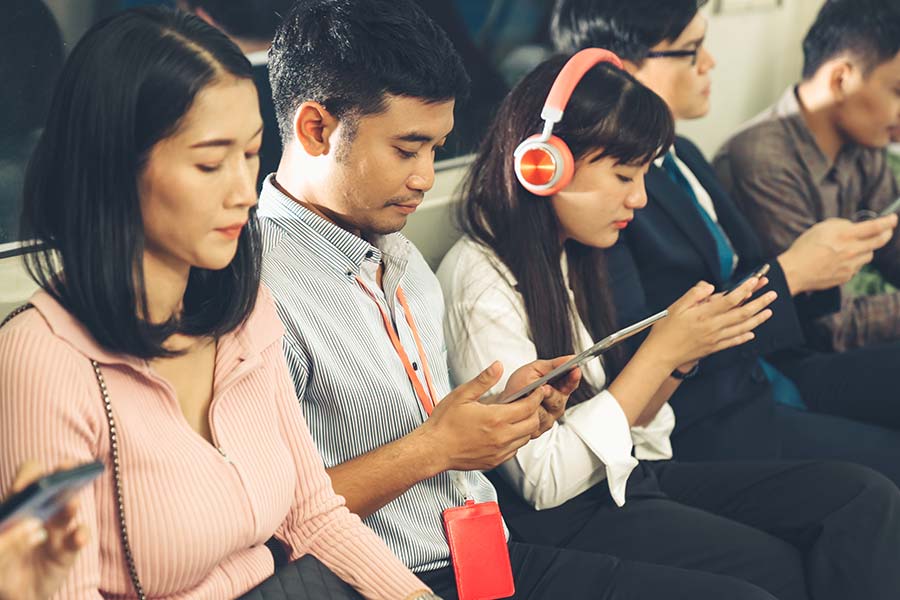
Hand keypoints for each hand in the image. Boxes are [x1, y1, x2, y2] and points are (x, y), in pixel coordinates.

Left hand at [0, 462, 87, 599]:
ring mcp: (57, 529)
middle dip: (63, 474)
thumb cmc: (0, 568)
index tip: (30, 485)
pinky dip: (81, 535)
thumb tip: (33, 525)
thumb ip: (5, 542)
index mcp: (20, 505)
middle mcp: (42, 511)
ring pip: (69, 509)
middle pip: (56, 485)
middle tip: (67, 470)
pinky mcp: (68, 549)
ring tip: (70, 504)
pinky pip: (79, 537)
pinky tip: (77, 538)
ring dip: (71, 504)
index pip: (29, 478)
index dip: (31, 476)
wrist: (13, 597)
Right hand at [422, 362, 550, 471]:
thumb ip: (483, 380)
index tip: (538, 390)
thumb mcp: (462, 395)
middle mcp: (501, 437)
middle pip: (532, 423)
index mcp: (495, 418)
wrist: (433, 450)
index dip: (537, 396)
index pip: (528, 407)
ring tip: (517, 415)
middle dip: (535, 411)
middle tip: (529, 401)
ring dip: (526, 426)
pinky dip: (516, 440)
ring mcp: (499, 452)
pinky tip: (505, 431)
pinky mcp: (495, 461)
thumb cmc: (444, 423)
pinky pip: (514, 450)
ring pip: (525, 438)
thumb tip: (498, 366)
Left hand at [503, 356, 580, 436]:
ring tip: (530, 399)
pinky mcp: (539, 429)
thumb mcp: (534, 369)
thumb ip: (552, 365)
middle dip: (551, 393)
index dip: (573, 378)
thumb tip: (571, 358)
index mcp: (558, 388)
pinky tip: (525, 409)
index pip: (571, 384)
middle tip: (545, 388)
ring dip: (538, 404)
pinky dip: (530, 414)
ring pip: (547, 413)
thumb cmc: (518, 386)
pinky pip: (537, 422)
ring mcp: (548, 418)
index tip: (575, 370)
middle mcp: (556, 404)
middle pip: (559, 400)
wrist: (502, 404)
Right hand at [642, 278, 775, 370]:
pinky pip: (733, 341)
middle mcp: (713, 327)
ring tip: (769, 311)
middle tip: (772, 294)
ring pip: (742, 327)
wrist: (661, 355)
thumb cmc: (665, 330)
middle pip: (742, 313)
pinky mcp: (713, 348)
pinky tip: (752, 333)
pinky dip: (745, 336)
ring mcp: (715, 339)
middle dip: (759, 303)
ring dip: (758, 319)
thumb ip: (694, 294)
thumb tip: (710, 287)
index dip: (745, 289)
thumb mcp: (675, 307)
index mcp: (703, 314)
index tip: (755, 281)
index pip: (730, 300)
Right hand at [778, 215, 896, 294]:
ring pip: (869, 255)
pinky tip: (841, 260)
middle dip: (886, 234)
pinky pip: (858, 266)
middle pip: (879, 241)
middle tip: (887, 231)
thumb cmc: (805, 247)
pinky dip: (854, 261)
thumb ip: (841, 224)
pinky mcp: (848, 276)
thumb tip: (854, 226)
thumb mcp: (821, 228)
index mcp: (845, 235)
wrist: (795, 272)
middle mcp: (851, 250)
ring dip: (866, 249)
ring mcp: (851, 265)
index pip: (875, 227)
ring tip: (854, 247)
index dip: (888, 222)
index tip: (893, 219)